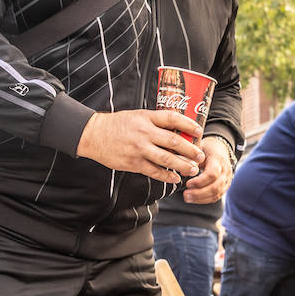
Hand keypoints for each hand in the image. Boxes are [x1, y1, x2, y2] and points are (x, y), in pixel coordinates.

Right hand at [76, 109, 204, 181]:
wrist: (93, 134)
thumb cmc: (118, 124)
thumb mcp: (137, 116)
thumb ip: (155, 122)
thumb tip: (178, 130)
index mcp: (146, 118)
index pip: (172, 118)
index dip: (188, 125)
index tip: (199, 131)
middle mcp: (144, 133)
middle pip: (174, 141)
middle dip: (191, 150)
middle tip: (201, 156)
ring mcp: (139, 149)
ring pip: (167, 159)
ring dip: (183, 166)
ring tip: (193, 170)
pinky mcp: (133, 163)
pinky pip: (154, 171)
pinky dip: (167, 176)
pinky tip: (175, 178)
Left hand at [182, 136, 233, 203]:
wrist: (220, 150)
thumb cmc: (208, 149)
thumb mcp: (199, 149)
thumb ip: (191, 160)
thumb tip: (183, 172)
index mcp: (219, 160)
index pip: (212, 174)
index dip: (199, 181)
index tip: (188, 183)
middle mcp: (225, 171)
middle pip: (215, 187)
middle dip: (199, 193)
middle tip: (186, 194)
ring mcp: (227, 180)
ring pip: (216, 194)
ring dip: (200, 198)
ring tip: (188, 198)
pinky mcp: (224, 187)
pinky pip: (216, 197)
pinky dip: (204, 200)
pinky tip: (194, 199)